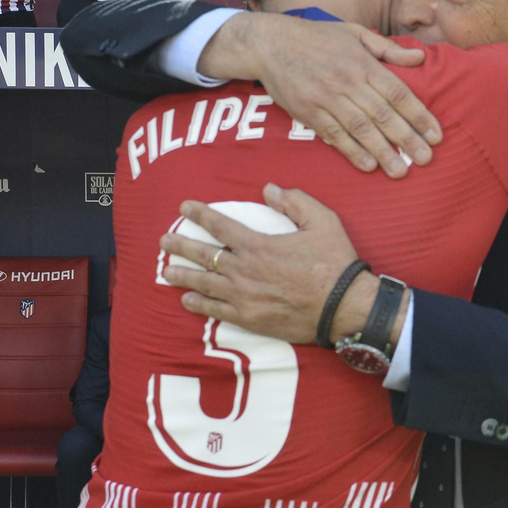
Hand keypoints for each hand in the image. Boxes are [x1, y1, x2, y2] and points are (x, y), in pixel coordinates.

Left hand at [161, 188, 362, 342]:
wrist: (343, 307)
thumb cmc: (335, 263)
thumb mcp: (323, 220)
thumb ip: (295, 201)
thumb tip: (269, 189)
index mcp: (259, 245)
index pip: (221, 226)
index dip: (200, 214)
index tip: (184, 207)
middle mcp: (244, 271)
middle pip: (204, 255)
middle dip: (181, 246)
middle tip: (164, 241)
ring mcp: (244, 297)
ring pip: (204, 284)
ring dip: (183, 276)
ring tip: (167, 272)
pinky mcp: (249, 318)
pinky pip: (216, 311)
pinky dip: (199, 305)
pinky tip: (188, 300)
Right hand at [206, 14, 442, 175]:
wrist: (271, 43)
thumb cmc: (317, 37)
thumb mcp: (354, 32)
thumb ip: (387, 49)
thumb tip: (420, 58)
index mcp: (363, 63)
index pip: (398, 93)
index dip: (419, 115)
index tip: (436, 135)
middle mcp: (348, 81)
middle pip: (383, 114)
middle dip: (407, 139)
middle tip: (426, 160)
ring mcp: (327, 98)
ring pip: (360, 128)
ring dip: (382, 151)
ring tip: (401, 171)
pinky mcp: (308, 111)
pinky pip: (333, 135)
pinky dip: (351, 151)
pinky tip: (368, 166)